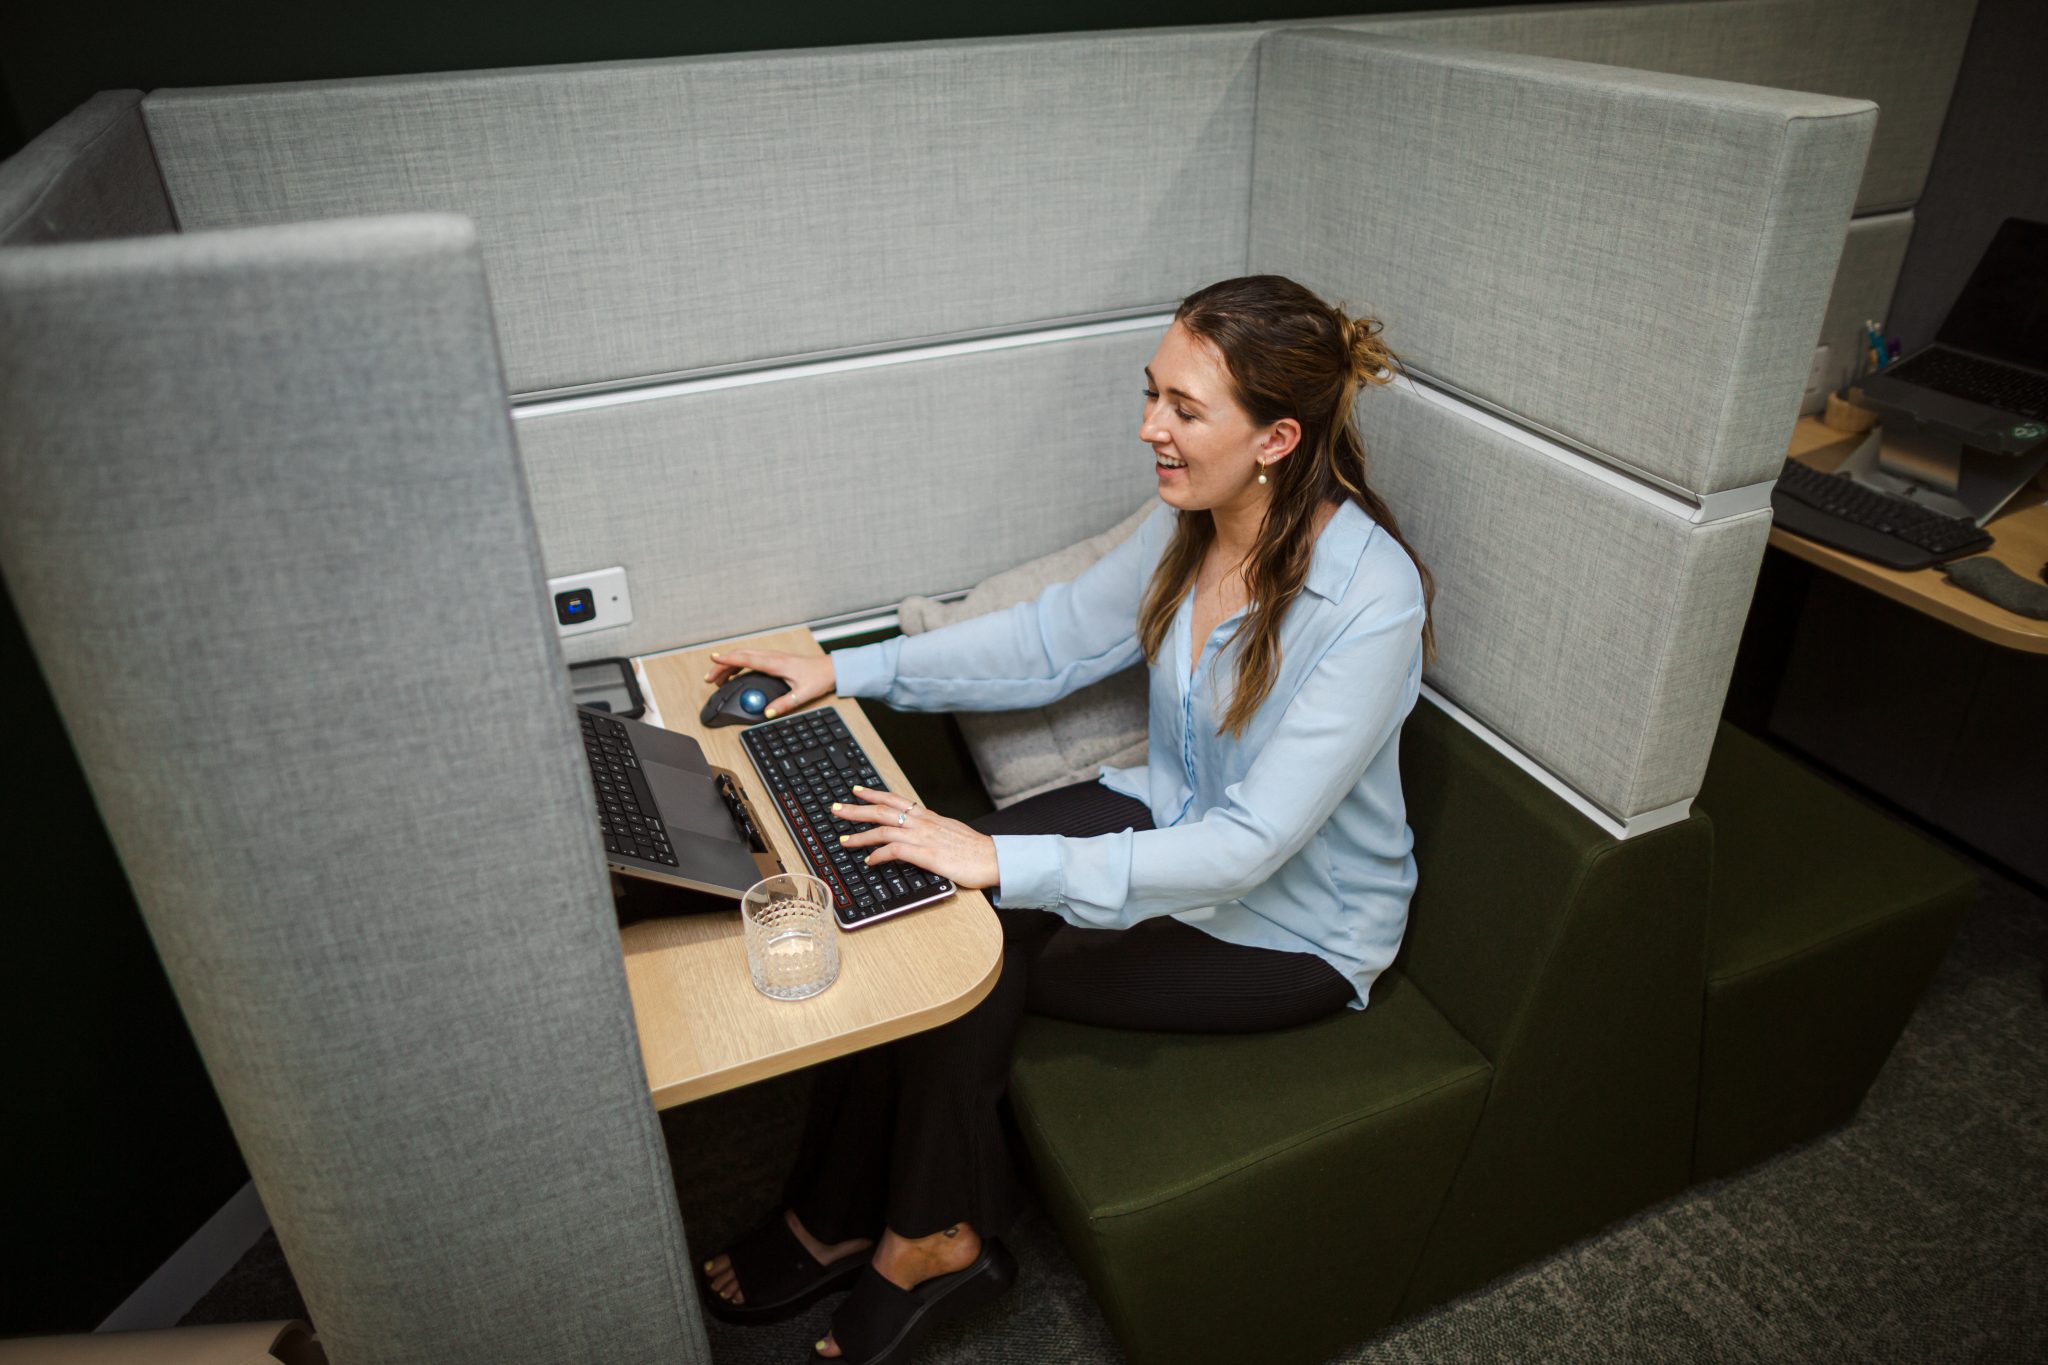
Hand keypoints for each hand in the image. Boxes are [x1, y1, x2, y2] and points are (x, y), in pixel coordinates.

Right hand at [703, 648, 835, 718]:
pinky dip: (738, 664)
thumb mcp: (803, 694)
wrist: (831, 669)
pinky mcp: (774, 660)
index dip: (728, 659)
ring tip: (716, 679)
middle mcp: (772, 657)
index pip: (747, 658)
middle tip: (708, 678)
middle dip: (722, 665)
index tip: (713, 658)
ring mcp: (773, 657)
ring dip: (729, 665)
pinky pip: (751, 659)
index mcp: (776, 663)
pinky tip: (734, 674)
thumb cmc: (819, 677)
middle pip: (741, 656)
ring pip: (745, 656)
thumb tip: (767, 712)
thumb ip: (784, 703)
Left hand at [834, 787, 999, 890]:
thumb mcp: (950, 832)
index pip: (895, 800)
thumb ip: (932, 831)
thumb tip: (917, 835)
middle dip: (856, 809)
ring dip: (860, 835)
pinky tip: (870, 861)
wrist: (994, 858)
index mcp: (928, 816)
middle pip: (883, 810)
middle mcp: (923, 822)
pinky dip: (878, 855)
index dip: (874, 794)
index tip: (856, 791)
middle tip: (836, 809)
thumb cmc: (975, 850)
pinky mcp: (927, 854)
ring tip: (844, 840)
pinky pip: (895, 850)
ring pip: (884, 829)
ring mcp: (924, 837)